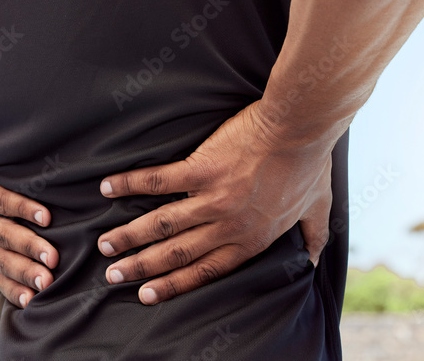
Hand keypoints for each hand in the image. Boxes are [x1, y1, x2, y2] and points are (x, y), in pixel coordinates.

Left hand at [0, 130, 58, 307]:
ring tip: (51, 256)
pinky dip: (24, 209)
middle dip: (26, 272)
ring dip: (27, 246)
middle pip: (3, 258)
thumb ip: (9, 231)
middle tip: (48, 283)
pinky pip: (3, 201)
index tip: (33, 304)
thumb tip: (50, 246)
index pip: (0, 274)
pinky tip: (45, 216)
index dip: (15, 289)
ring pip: (3, 233)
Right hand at [95, 100, 332, 304]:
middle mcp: (228, 225)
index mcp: (251, 238)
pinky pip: (158, 181)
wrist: (299, 129)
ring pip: (162, 224)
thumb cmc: (309, 164)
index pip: (205, 271)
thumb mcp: (318, 208)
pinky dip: (130, 184)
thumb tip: (314, 260)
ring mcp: (213, 198)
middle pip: (176, 253)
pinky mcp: (201, 169)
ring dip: (129, 235)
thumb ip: (313, 237)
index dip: (173, 285)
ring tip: (105, 244)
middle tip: (113, 275)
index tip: (146, 294)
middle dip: (141, 267)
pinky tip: (108, 189)